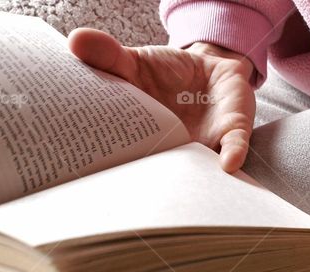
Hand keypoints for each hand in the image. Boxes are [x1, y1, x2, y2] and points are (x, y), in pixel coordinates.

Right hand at [68, 29, 255, 170]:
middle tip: (142, 192)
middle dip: (157, 183)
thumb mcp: (136, 61)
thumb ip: (110, 56)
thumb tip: (76, 41)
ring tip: (186, 188)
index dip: (118, 168)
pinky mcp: (232, 132)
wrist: (211, 68)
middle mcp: (175, 148)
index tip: (101, 178)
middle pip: (166, 173)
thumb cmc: (168, 73)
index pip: (128, 157)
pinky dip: (232, 154)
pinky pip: (234, 146)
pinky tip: (229, 164)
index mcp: (144, 136)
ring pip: (200, 168)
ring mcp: (204, 144)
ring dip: (195, 177)